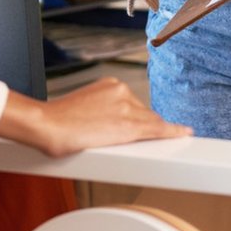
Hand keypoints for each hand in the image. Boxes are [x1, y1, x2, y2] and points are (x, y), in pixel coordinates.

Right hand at [0, 78, 190, 156]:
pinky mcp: (130, 126)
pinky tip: (183, 133)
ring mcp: (127, 107)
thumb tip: (106, 126)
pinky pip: (157, 129)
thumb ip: (99, 111)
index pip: (133, 103)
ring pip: (150, 123)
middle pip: (144, 113)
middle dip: (145, 127)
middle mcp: (121, 91)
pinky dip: (172, 132)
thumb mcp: (82, 107)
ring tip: (154, 145)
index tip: (148, 121)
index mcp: (109, 85)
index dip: (140, 116)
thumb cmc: (56, 121)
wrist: (47, 125)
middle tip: (144, 142)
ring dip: (153, 133)